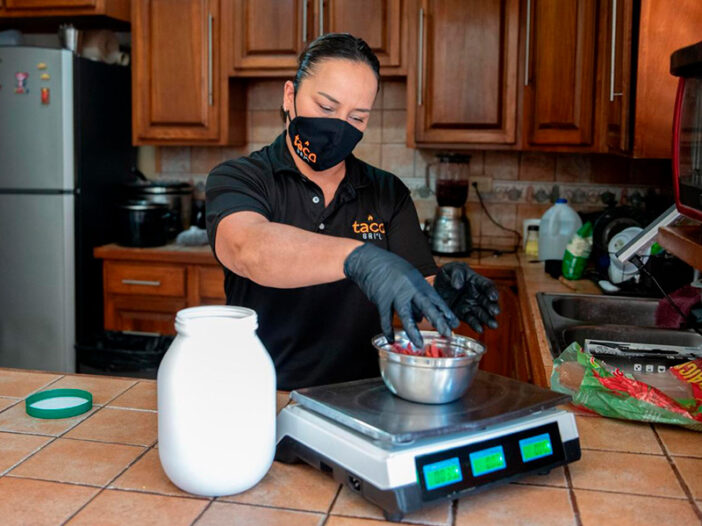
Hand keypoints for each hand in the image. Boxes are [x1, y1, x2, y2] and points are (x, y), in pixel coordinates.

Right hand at [344, 244, 458, 347]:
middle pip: (427, 306)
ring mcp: (395, 294)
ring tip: (419, 344)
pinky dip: (388, 330)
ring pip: (407, 315)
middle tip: (448, 334)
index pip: (436, 299)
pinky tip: (391, 339)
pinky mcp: (382, 300)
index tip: (455, 323)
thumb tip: (420, 318)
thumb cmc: (391, 269)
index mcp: (419, 283)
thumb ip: (416, 298)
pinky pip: (386, 319)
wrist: (370, 260)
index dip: (446, 312)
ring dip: (414, 331)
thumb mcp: (409, 279)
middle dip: (438, 321)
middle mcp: (410, 289)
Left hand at [434, 262, 499, 332]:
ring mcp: (471, 305)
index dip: (491, 291)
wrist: (438, 286)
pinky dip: (476, 325)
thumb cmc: (449, 274)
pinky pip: (471, 321)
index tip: (493, 297)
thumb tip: (458, 285)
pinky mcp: (464, 314)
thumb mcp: (451, 269)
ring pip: (482, 313)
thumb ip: (456, 274)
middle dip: (492, 307)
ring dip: (488, 319)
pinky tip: (479, 329)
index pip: (487, 286)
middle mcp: (477, 295)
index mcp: (477, 282)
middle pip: (488, 302)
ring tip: (493, 325)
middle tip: (495, 312)